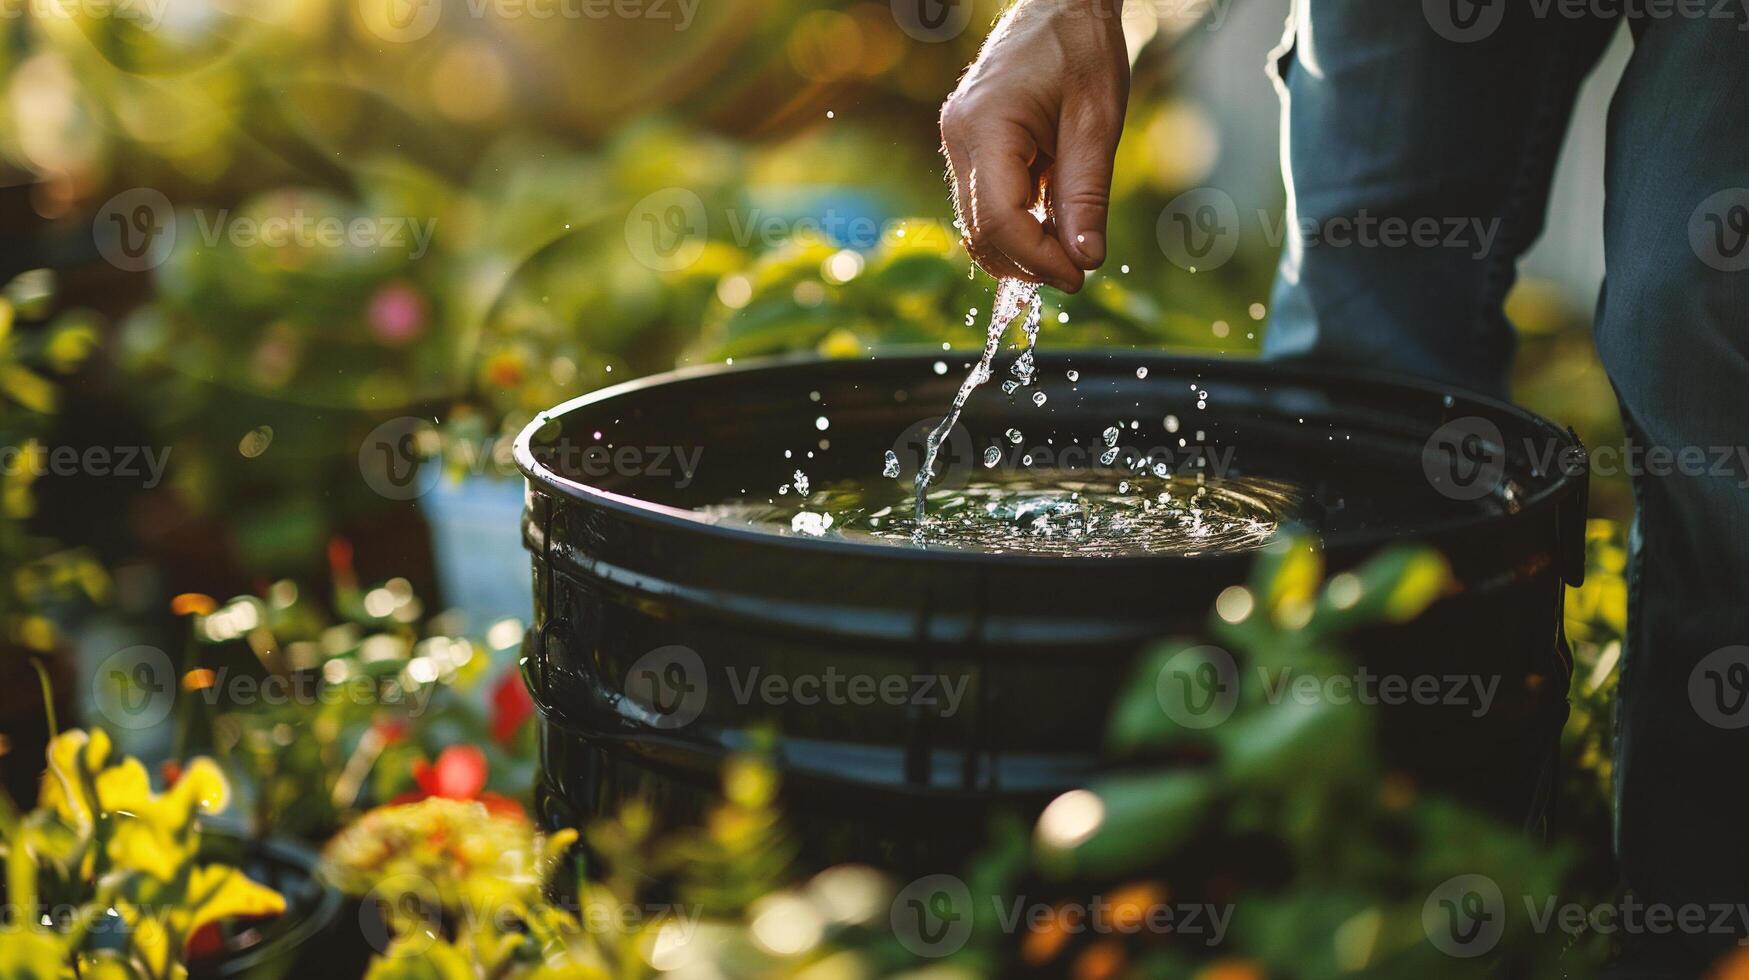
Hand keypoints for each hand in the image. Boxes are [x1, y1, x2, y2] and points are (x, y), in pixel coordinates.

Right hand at [940, 0, 1128, 292]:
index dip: (1038, 260)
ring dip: (1022, 249)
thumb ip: (1087, 195)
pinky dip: (1017, 226)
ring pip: (978, 225)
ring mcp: (958, 142)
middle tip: (1078, 270)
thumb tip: (1084, 261)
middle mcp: (959, 137)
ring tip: (1070, 248)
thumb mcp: (1097, 124)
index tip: (1079, 276)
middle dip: (1029, 262)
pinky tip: (1053, 224)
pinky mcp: (969, 146)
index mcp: (986, 126)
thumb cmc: (1082, 49)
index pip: (999, 221)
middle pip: (982, 231)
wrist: (1062, 4)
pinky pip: (984, 204)